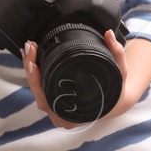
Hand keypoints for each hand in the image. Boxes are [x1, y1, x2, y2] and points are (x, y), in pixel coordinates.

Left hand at [24, 31, 150, 129]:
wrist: (118, 102)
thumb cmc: (117, 91)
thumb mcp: (120, 72)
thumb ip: (116, 53)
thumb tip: (108, 34)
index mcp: (76, 115)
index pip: (47, 101)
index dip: (37, 83)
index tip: (33, 64)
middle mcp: (64, 116)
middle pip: (38, 95)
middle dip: (30, 70)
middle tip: (30, 48)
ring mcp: (58, 111)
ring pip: (37, 92)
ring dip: (30, 70)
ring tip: (29, 50)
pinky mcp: (56, 102)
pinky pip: (41, 90)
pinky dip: (35, 74)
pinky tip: (31, 59)